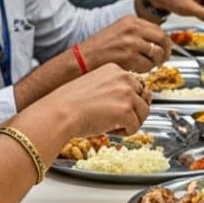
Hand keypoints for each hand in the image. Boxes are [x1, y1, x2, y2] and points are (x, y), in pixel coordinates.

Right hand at [35, 62, 150, 137]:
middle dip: (133, 111)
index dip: (127, 101)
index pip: (135, 85)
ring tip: (112, 125)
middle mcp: (124, 77)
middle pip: (143, 98)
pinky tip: (109, 130)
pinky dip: (125, 133)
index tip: (113, 107)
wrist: (60, 113)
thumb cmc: (71, 104)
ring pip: (144, 113)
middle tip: (115, 119)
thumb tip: (142, 102)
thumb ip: (116, 90)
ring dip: (130, 122)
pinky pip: (136, 127)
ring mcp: (127, 93)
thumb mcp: (96, 87)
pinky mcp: (126, 110)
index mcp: (115, 69)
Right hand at [80, 15, 171, 71]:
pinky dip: (146, 69)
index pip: (158, 28)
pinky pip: (148, 65)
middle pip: (162, 39)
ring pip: (157, 53)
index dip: (164, 41)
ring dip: (156, 62)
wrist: (83, 58)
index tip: (165, 48)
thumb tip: (156, 40)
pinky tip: (138, 69)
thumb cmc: (98, 48)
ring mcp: (131, 42)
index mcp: (130, 20)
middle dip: (166, 51)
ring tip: (148, 65)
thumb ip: (137, 32)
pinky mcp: (129, 56)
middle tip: (163, 58)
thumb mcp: (119, 31)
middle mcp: (132, 29)